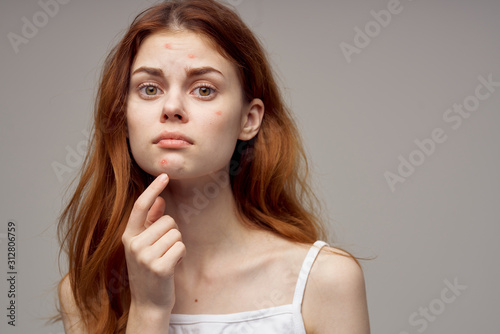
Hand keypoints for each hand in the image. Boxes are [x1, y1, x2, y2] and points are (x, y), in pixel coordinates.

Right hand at [122, 173, 184, 310]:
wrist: (148, 303)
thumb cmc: (149, 271)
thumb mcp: (145, 246)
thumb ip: (151, 222)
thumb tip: (160, 200)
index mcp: (128, 236)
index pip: (140, 206)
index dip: (153, 189)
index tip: (164, 175)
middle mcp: (133, 244)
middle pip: (167, 220)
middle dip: (172, 233)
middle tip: (164, 251)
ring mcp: (145, 256)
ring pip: (176, 233)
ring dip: (177, 245)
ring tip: (167, 259)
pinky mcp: (160, 267)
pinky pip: (181, 246)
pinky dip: (181, 254)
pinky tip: (172, 266)